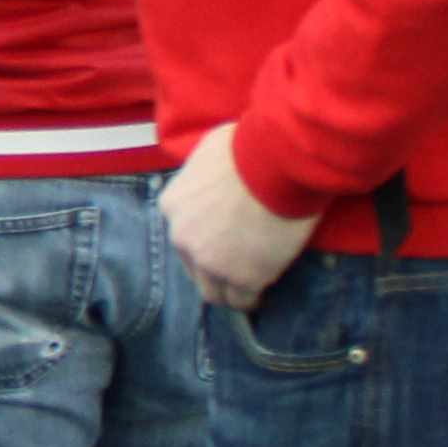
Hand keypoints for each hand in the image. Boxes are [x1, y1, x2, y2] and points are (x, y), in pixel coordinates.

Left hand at [161, 123, 323, 313]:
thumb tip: (214, 172)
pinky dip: (251, 299)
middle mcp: (182, 237)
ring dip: (227, 289)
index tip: (223, 239)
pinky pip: (243, 300)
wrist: (275, 163)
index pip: (182, 234)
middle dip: (211, 268)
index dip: (203, 239)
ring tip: (246, 288)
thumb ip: (202, 172)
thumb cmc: (246, 146)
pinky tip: (262, 295)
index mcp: (172, 206)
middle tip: (235, 265)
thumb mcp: (208, 151)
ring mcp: (210, 261)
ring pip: (213, 291)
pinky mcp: (242, 277)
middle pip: (192, 266)